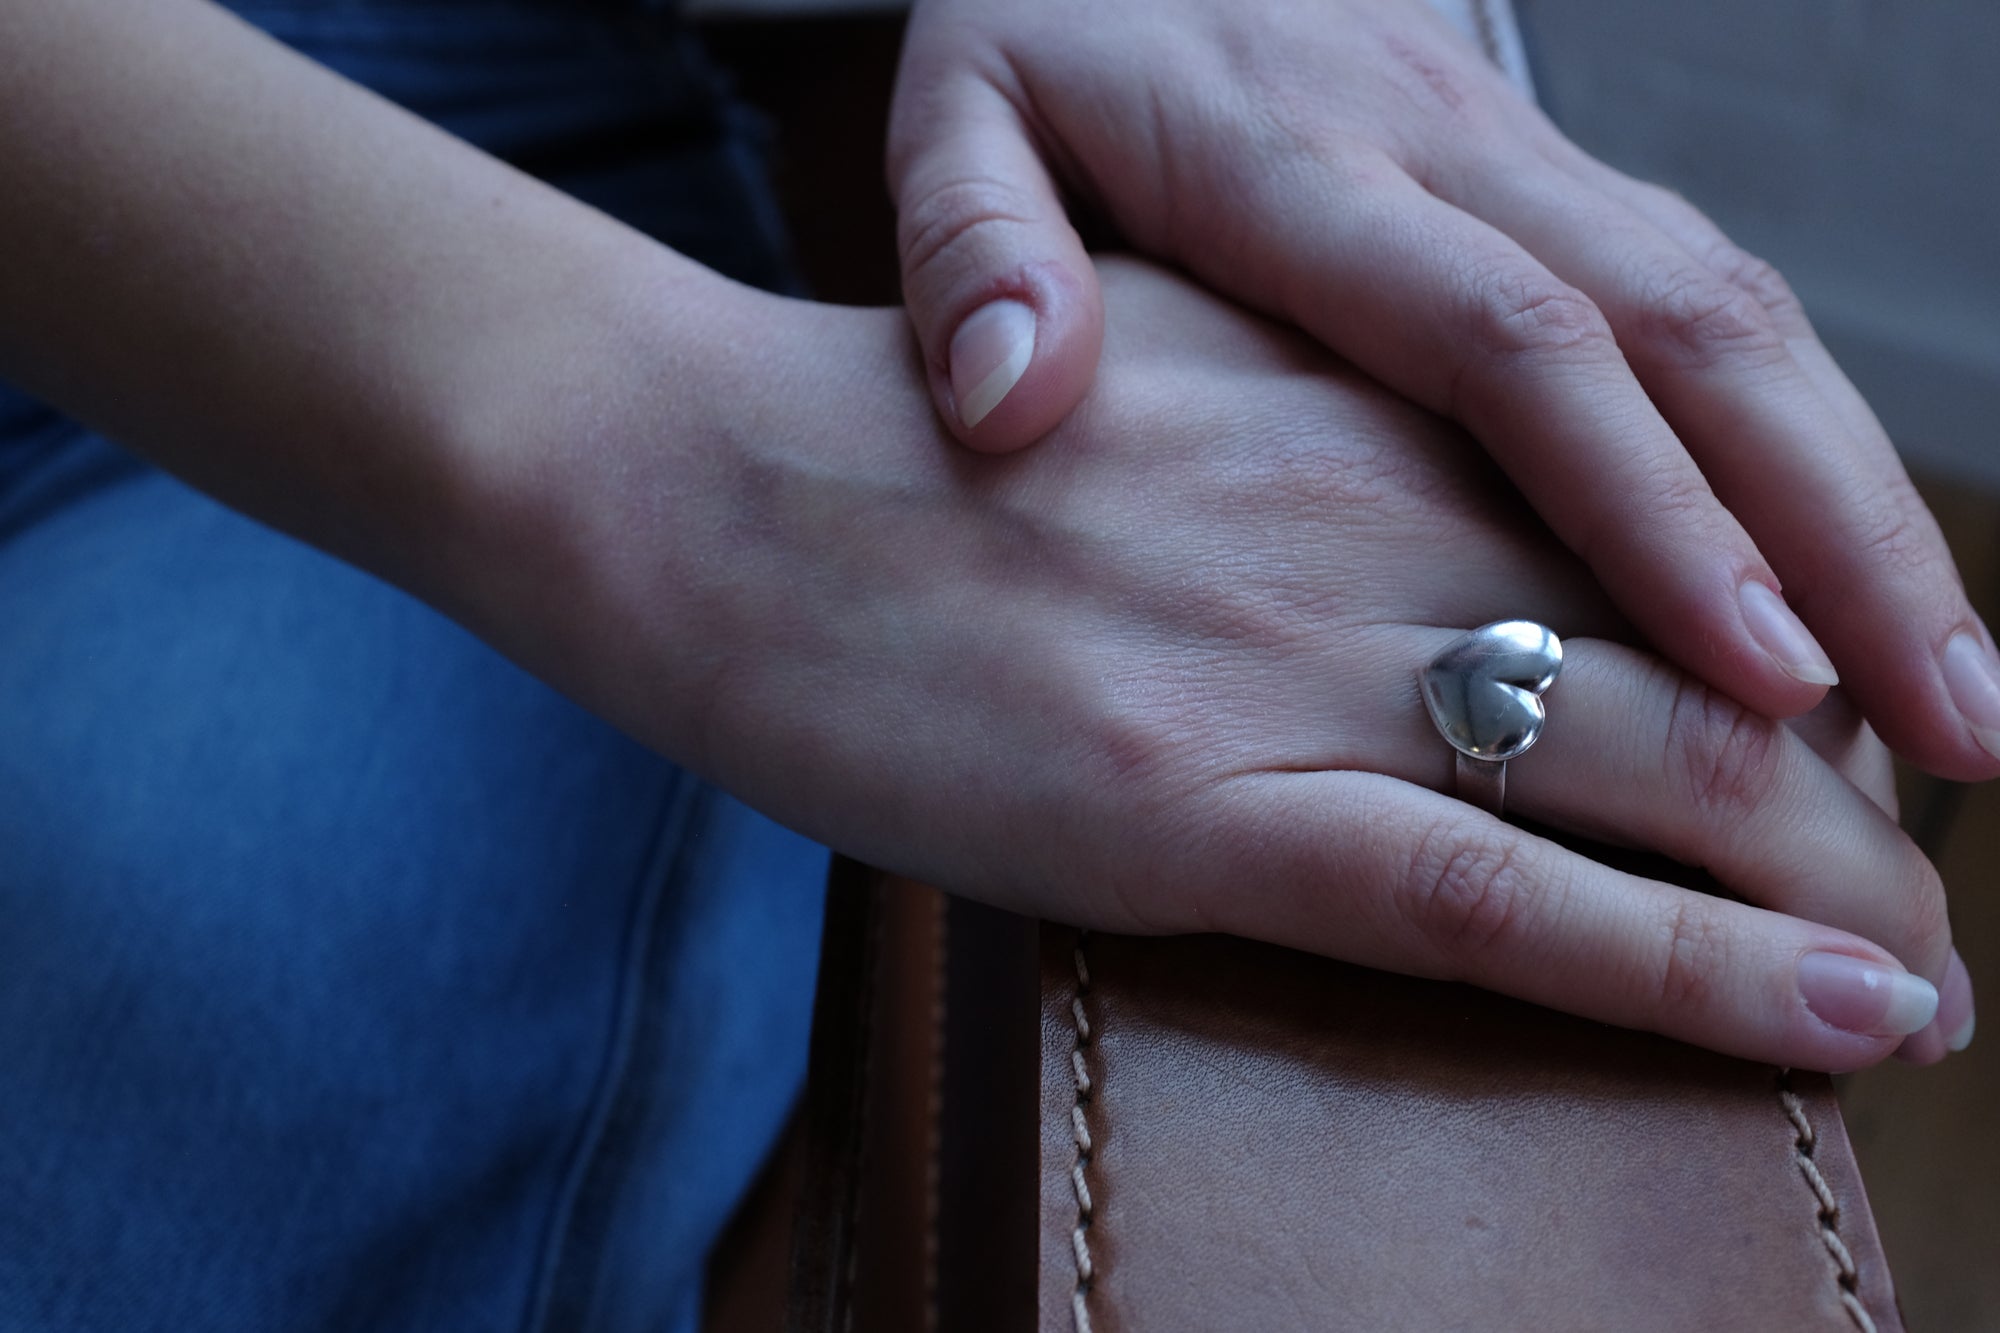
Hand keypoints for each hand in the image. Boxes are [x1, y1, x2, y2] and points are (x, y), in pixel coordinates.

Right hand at [470, 258, 1966, 1070]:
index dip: (1794, 648)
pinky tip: (1831, 1017)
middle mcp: (1369, 518)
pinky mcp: (1194, 806)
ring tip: (1916, 982)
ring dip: (1833, 893)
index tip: (1854, 743)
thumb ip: (1312, 458)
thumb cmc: (900, 450)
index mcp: (1359, 411)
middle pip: (1709, 659)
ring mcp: (1288, 661)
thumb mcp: (1155, 398)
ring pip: (1662, 777)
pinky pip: (1497, 900)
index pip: (1660, 535)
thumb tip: (1415, 551)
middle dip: (1854, 796)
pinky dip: (1691, 970)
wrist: (697, 478)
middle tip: (1923, 887)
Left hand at [885, 0, 1999, 783]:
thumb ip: (974, 247)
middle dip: (1840, 530)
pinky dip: (1795, 439)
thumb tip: (1007, 397)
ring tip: (1952, 687)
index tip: (1755, 674)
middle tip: (1953, 724)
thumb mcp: (956, 113)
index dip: (1646, 507)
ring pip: (1740, 317)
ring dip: (1860, 500)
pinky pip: (1704, 300)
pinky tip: (1848, 566)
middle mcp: (1450, 156)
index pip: (1514, 344)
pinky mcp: (1545, 175)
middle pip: (1691, 333)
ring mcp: (1519, 158)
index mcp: (1301, 162)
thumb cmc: (1039, 33)